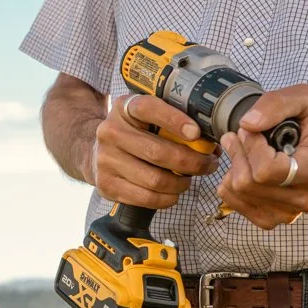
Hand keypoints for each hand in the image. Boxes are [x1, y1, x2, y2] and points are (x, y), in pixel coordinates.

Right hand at [89, 94, 218, 209]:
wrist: (97, 153)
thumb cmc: (135, 135)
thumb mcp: (147, 118)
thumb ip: (173, 123)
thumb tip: (211, 143)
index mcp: (124, 109)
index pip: (148, 108)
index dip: (174, 120)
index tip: (196, 132)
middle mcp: (110, 132)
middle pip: (157, 152)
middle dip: (191, 162)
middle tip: (208, 165)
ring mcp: (105, 160)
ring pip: (155, 179)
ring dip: (181, 183)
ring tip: (189, 180)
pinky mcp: (106, 185)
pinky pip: (146, 198)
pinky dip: (167, 199)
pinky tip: (173, 193)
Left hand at [217, 84, 307, 229]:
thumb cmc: (307, 125)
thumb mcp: (303, 99)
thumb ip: (277, 104)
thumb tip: (248, 124)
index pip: (267, 169)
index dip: (251, 145)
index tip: (252, 130)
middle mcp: (305, 199)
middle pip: (249, 182)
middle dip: (238, 152)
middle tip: (240, 136)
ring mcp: (287, 214)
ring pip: (238, 191)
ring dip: (233, 165)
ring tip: (243, 150)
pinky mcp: (269, 220)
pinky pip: (232, 201)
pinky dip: (230, 181)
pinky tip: (244, 168)